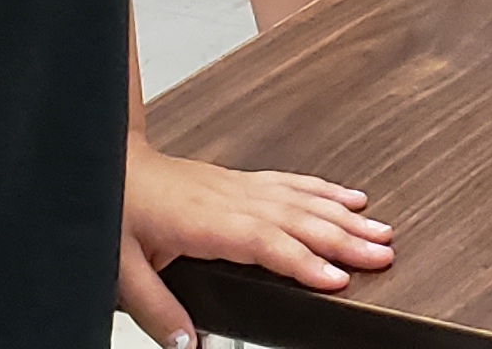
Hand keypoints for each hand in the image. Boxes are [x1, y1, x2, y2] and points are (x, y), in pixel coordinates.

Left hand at [115, 135, 394, 348]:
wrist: (107, 160)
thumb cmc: (114, 204)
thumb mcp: (121, 267)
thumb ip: (157, 309)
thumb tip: (188, 345)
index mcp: (207, 222)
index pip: (268, 244)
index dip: (305, 262)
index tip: (339, 278)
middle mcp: (232, 199)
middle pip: (299, 220)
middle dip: (346, 239)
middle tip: (384, 254)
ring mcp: (239, 186)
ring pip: (303, 199)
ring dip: (346, 216)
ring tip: (382, 231)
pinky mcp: (239, 180)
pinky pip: (292, 182)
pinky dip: (325, 190)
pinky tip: (349, 197)